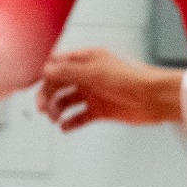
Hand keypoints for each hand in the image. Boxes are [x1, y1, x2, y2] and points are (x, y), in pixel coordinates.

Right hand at [36, 48, 182, 131]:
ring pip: (67, 101)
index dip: (44, 74)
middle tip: (43, 108)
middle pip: (59, 85)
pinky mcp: (101, 110)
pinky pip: (80, 117)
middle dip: (48, 95)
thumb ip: (68, 72)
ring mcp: (95, 93)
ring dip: (57, 110)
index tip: (32, 85)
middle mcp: (90, 76)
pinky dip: (71, 122)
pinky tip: (65, 127)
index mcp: (89, 60)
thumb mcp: (95, 73)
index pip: (58, 65)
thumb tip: (45, 69)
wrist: (155, 98)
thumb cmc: (132, 79)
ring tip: (55, 118)